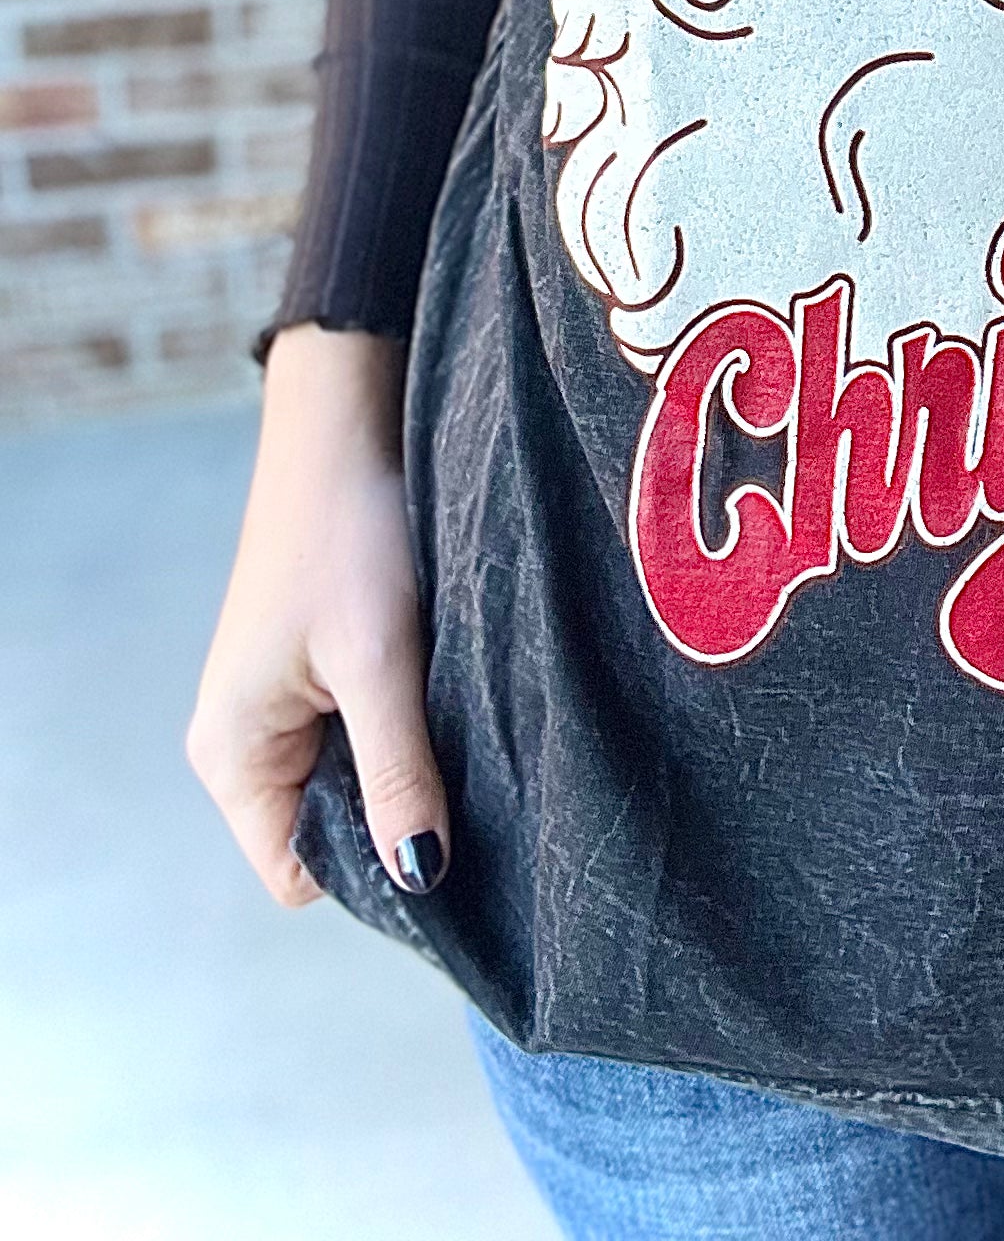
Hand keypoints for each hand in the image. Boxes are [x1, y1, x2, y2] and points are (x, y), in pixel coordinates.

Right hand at [186, 325, 448, 907]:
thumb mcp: (380, 660)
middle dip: (398, 812)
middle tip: (472, 774)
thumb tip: (422, 877)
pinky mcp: (311, 667)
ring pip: (353, 776)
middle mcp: (243, 742)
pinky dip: (405, 718)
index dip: (376, 869)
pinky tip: (445, 687)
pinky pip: (361, 728)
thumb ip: (397, 772)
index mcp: (234, 757)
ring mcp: (275, 704)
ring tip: (461, 720)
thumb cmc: (349, 534)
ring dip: (407, 759)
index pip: (300, 872)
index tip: (452, 834)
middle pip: (328, 830)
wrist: (345, 422)